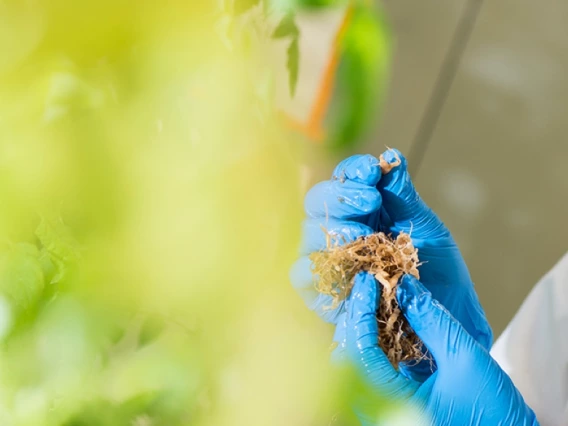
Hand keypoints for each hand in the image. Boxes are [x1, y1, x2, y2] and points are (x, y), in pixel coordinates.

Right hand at [290, 150, 491, 375]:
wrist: (450, 324)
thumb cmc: (441, 276)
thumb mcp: (427, 230)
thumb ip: (403, 197)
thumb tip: (391, 157)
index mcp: (364, 212)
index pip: (343, 181)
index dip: (351, 172)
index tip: (373, 173)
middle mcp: (342, 234)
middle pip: (316, 204)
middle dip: (340, 198)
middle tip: (371, 203)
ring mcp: (332, 264)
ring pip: (307, 237)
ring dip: (331, 231)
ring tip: (363, 237)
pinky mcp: (327, 296)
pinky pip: (303, 278)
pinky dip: (316, 269)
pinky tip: (347, 267)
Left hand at [334, 273, 538, 425]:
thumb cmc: (492, 410)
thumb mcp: (464, 358)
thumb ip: (432, 320)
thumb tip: (406, 287)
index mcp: (392, 403)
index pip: (359, 350)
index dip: (361, 311)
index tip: (367, 282)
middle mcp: (380, 412)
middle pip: (350, 356)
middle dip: (356, 316)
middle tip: (365, 285)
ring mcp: (384, 410)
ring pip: (356, 363)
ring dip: (361, 328)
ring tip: (370, 298)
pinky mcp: (394, 406)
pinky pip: (371, 370)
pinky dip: (372, 343)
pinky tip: (381, 321)